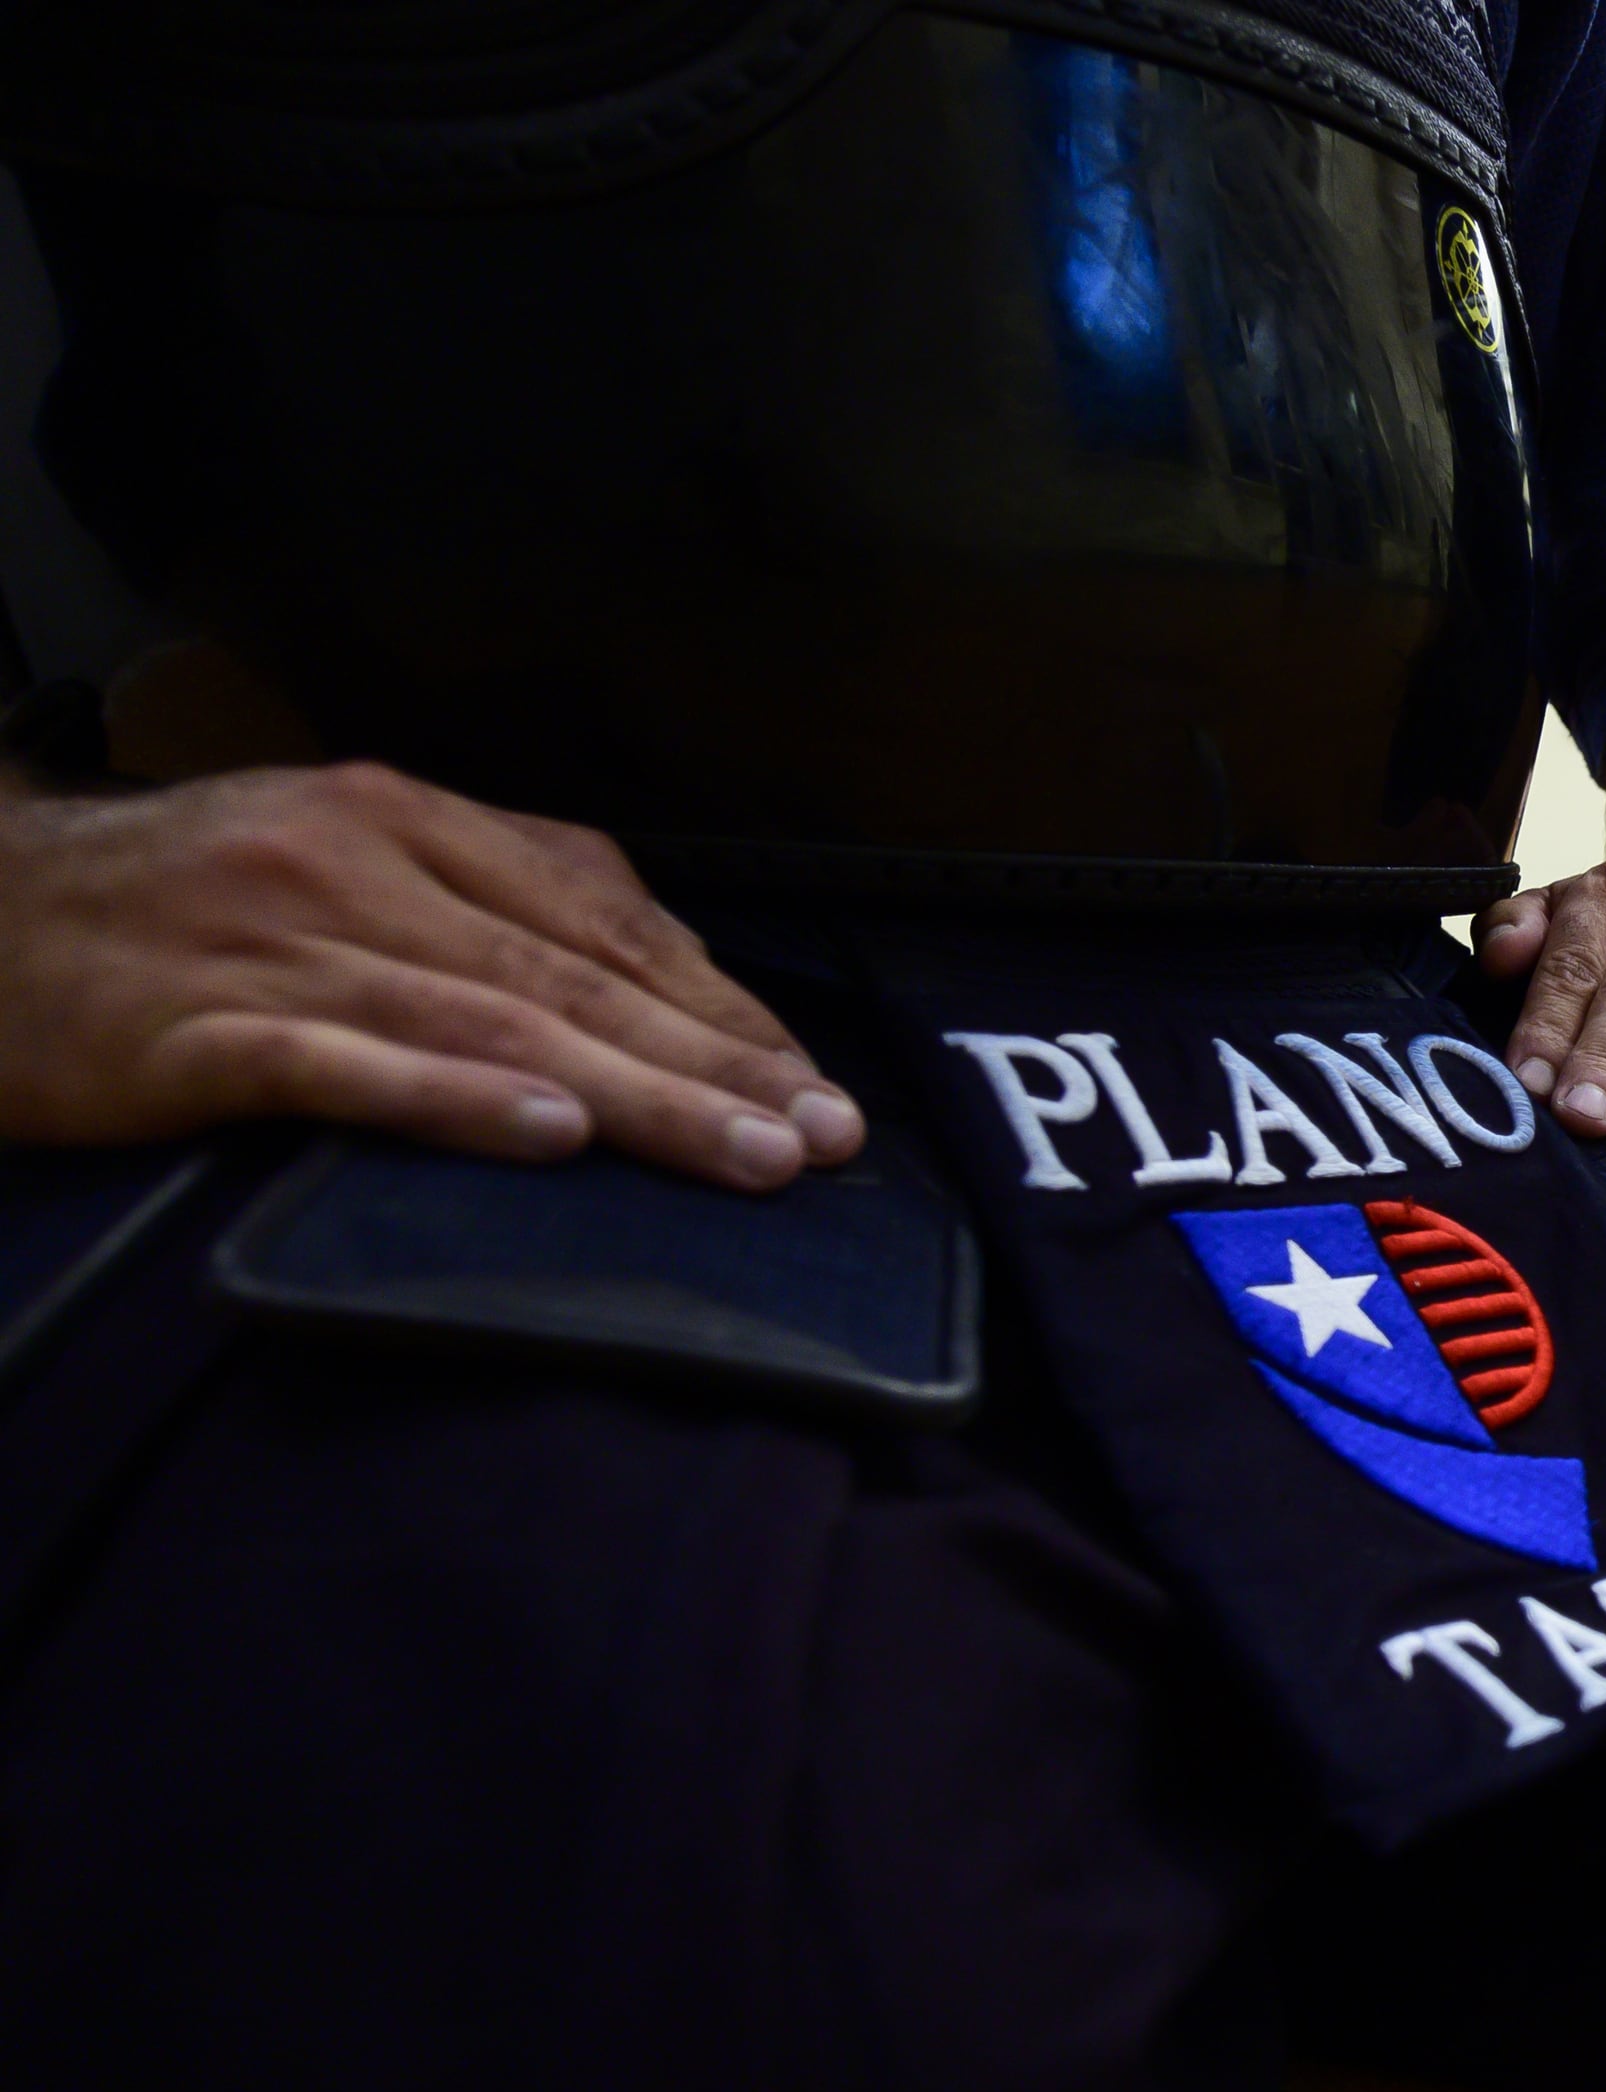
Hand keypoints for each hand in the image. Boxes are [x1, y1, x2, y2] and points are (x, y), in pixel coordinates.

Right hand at [0, 762, 860, 1186]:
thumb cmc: (176, 911)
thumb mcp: (336, 868)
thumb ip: (483, 905)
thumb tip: (649, 983)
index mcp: (402, 817)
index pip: (603, 916)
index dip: (723, 1007)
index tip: (814, 1082)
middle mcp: (352, 863)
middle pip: (573, 975)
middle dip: (717, 1063)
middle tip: (823, 1138)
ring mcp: (276, 943)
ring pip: (494, 1023)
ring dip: (636, 1096)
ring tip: (744, 1154)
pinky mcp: (196, 1031)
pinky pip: (349, 1067)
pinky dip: (456, 1102)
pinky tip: (548, 1137)